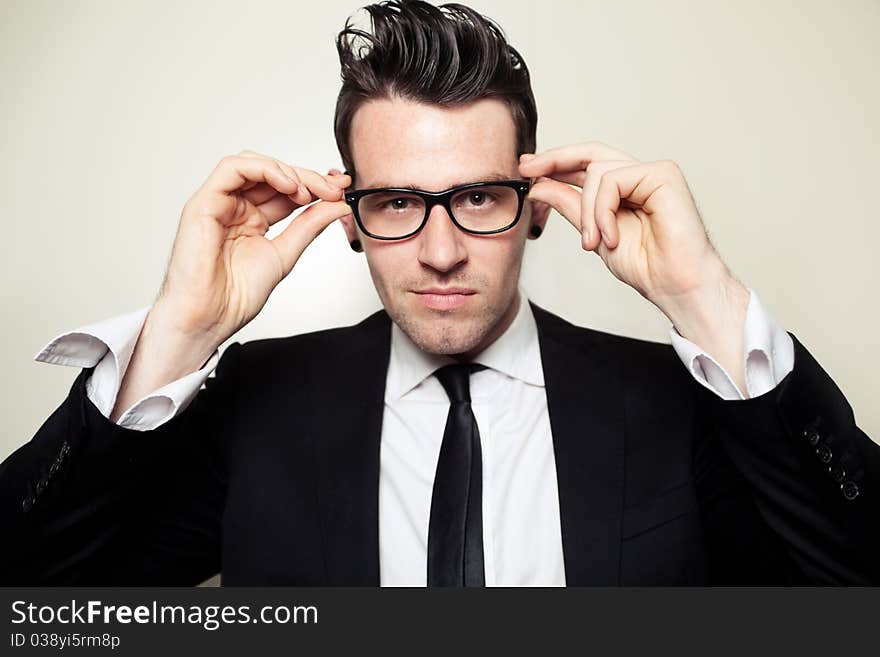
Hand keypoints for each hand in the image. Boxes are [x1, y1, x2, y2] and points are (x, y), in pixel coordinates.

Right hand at [156, 150, 351, 342]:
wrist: (210, 317)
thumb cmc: (235, 296)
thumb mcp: (285, 254)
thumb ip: (309, 227)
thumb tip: (338, 205)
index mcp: (252, 219)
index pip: (285, 190)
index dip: (315, 186)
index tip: (341, 190)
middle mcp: (235, 207)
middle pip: (273, 174)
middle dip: (307, 177)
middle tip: (333, 189)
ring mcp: (219, 203)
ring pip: (253, 164)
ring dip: (286, 171)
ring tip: (308, 191)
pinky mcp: (204, 202)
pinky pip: (232, 169)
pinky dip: (263, 169)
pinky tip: (286, 184)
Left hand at [519, 141, 751, 395]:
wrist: (674, 285)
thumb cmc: (645, 265)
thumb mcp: (593, 233)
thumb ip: (570, 206)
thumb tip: (539, 185)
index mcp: (623, 189)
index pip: (585, 165)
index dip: (555, 163)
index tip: (526, 169)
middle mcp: (638, 176)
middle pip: (590, 152)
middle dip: (555, 159)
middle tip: (528, 168)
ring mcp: (652, 173)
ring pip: (598, 171)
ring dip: (587, 211)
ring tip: (593, 243)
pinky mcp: (663, 174)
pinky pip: (614, 180)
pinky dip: (604, 210)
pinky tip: (611, 237)